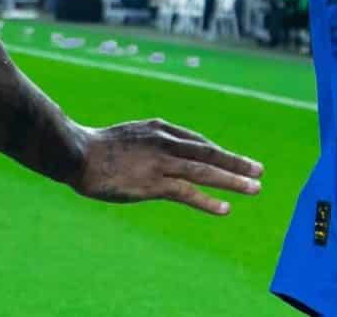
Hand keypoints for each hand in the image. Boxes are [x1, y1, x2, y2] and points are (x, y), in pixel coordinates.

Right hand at [70, 118, 262, 215]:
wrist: (77, 152)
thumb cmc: (98, 146)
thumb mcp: (131, 135)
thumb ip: (150, 142)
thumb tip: (160, 152)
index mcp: (162, 129)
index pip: (197, 142)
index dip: (217, 153)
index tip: (232, 161)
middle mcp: (167, 143)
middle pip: (209, 153)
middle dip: (236, 163)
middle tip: (259, 170)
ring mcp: (162, 163)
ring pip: (205, 171)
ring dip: (233, 180)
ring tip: (255, 187)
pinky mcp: (153, 183)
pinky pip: (187, 192)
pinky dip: (208, 201)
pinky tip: (225, 208)